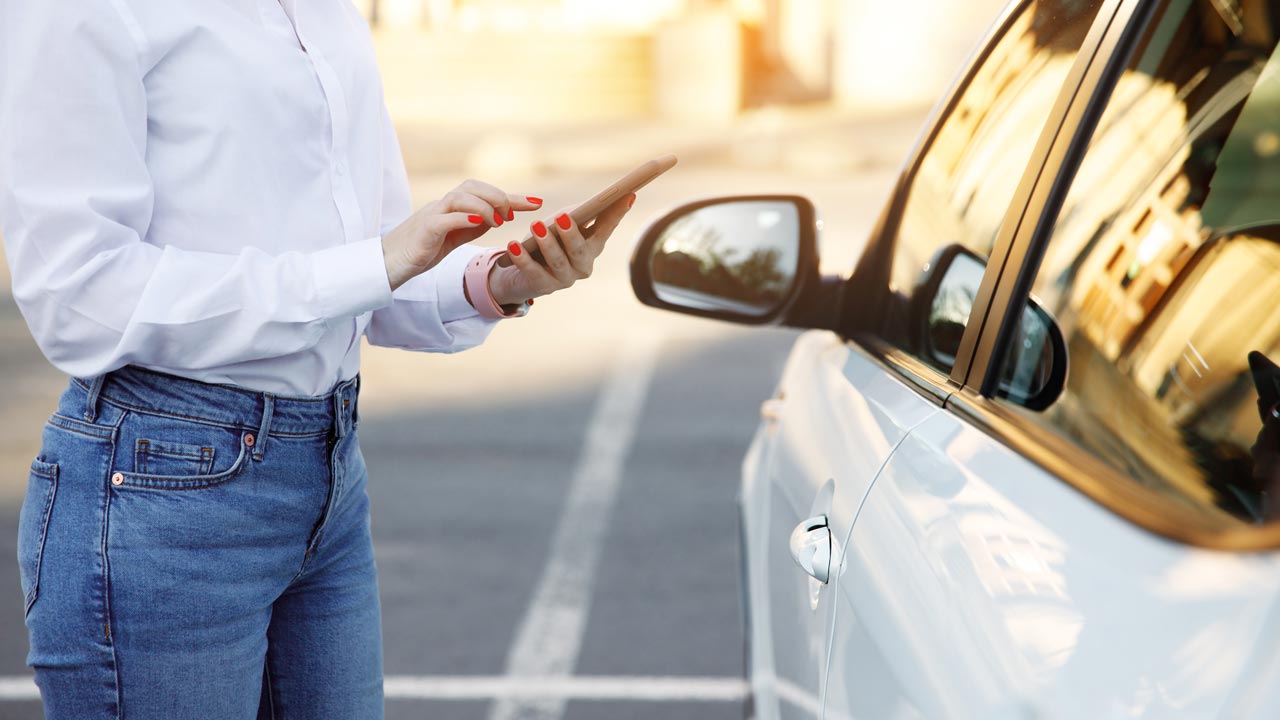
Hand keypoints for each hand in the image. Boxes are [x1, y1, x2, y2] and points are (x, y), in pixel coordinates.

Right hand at [382, 179, 542, 290]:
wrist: (391, 262)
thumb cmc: (423, 249)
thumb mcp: (455, 236)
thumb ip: (474, 224)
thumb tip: (499, 216)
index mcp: (454, 207)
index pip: (485, 193)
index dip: (512, 196)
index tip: (538, 202)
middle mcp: (443, 205)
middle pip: (472, 187)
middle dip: (498, 197)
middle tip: (513, 214)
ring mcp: (433, 215)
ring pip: (461, 197)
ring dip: (484, 207)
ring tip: (499, 221)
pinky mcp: (425, 230)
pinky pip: (446, 218)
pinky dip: (465, 218)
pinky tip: (481, 223)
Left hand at [488, 193, 635, 305]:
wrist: (520, 274)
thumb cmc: (546, 242)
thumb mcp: (560, 224)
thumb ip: (574, 214)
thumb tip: (591, 201)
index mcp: (593, 247)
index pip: (607, 228)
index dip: (617, 213)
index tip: (628, 194)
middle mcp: (583, 266)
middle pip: (581, 250)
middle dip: (572, 234)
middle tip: (563, 217)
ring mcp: (564, 279)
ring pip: (558, 261)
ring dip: (547, 243)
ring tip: (536, 227)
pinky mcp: (543, 287)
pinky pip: (533, 272)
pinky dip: (523, 259)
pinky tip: (514, 246)